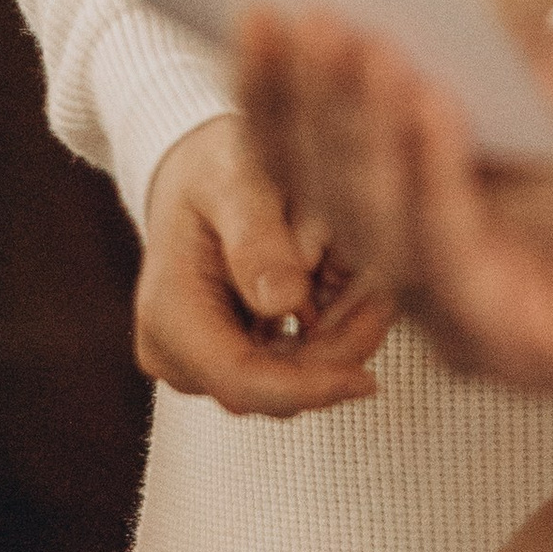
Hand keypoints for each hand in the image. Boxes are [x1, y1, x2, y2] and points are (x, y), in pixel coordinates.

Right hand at [136, 111, 393, 415]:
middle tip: (383, 295)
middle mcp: (177, 350)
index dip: (307, 387)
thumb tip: (284, 302)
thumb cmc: (217, 164)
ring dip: (340, 339)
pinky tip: (348, 285)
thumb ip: (256, 235)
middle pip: (272, 388)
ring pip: (290, 379)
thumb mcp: (235, 177)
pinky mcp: (234, 353)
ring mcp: (203, 359)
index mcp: (169, 311)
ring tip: (369, 279)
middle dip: (336, 351)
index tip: (366, 379)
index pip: (238, 379)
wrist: (203, 169)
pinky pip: (293, 363)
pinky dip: (330, 331)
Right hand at [236, 12, 552, 389]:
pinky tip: (427, 98)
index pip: (326, 157)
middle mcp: (435, 272)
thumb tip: (351, 15)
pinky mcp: (516, 343)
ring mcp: (469, 316)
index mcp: (431, 209)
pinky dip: (433, 172)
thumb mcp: (547, 71)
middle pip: (333, 195)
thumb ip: (457, 57)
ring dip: (361, 128)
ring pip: (380, 227)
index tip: (260, 10)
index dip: (285, 90)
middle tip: (286, 18)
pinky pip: (451, 254)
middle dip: (306, 102)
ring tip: (356, 42)